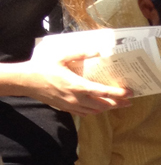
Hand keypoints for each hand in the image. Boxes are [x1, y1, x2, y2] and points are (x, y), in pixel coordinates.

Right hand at [13, 44, 132, 113]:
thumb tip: (99, 50)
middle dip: (118, 104)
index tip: (130, 93)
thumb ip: (81, 53)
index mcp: (78, 86)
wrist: (27, 81)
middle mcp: (77, 99)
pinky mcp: (66, 109)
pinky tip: (98, 108)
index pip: (104, 92)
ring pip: (95, 111)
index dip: (119, 94)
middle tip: (129, 102)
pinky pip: (85, 113)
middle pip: (103, 105)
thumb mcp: (62, 55)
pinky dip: (95, 111)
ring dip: (107, 108)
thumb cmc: (43, 66)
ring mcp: (72, 106)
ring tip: (117, 105)